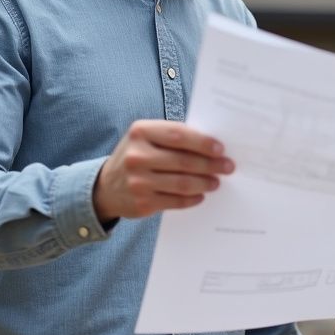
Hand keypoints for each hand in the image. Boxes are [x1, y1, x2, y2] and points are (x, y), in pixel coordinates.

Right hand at [92, 120, 233, 222]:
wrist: (106, 186)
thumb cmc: (137, 155)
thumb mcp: (146, 138)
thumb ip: (172, 137)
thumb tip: (211, 145)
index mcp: (140, 132)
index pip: (178, 135)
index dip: (202, 142)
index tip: (220, 148)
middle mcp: (137, 156)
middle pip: (183, 161)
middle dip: (210, 164)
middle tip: (227, 167)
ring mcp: (138, 181)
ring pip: (182, 183)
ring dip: (205, 183)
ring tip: (216, 181)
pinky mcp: (142, 203)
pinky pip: (175, 201)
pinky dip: (192, 198)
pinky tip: (201, 195)